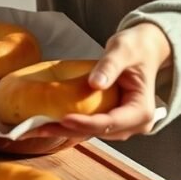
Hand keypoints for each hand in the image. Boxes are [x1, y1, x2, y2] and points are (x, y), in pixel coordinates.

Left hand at [26, 22, 172, 142]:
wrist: (144, 48)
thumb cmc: (135, 48)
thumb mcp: (123, 50)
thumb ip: (110, 66)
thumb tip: (95, 83)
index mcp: (142, 111)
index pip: (111, 122)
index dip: (87, 123)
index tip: (64, 119)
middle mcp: (134, 124)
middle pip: (99, 131)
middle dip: (68, 130)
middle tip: (39, 128)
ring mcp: (122, 124)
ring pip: (92, 132)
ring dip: (65, 130)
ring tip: (37, 128)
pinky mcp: (111, 119)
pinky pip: (89, 124)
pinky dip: (69, 124)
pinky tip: (47, 122)